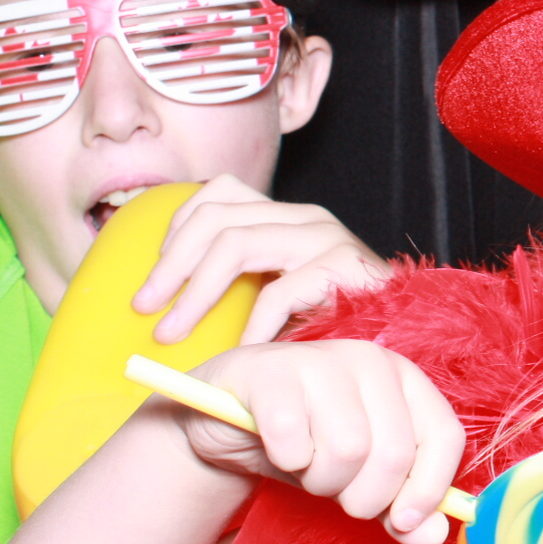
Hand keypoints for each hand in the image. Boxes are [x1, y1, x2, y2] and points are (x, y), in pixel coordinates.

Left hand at [135, 173, 391, 343]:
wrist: (398, 349)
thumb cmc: (331, 330)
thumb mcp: (274, 296)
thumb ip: (238, 282)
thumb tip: (162, 292)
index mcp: (288, 217)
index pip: (220, 190)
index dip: (176, 228)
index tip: (154, 277)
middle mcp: (307, 216)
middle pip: (217, 215)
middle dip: (170, 265)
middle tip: (144, 309)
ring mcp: (329, 238)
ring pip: (235, 242)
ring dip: (193, 294)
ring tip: (172, 333)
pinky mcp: (346, 268)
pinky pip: (278, 292)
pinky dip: (251, 326)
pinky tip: (241, 353)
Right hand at [184, 339, 463, 543]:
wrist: (228, 421)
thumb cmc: (308, 444)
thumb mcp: (360, 480)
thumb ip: (400, 508)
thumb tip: (436, 536)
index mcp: (406, 380)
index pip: (445, 436)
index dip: (429, 489)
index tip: (404, 523)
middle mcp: (372, 361)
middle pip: (393, 453)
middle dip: (365, 497)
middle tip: (336, 492)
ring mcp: (321, 359)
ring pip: (347, 449)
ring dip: (321, 481)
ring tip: (306, 468)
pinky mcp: (269, 372)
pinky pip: (292, 435)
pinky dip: (286, 459)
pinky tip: (280, 450)